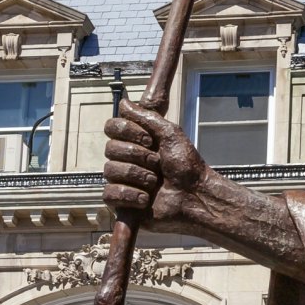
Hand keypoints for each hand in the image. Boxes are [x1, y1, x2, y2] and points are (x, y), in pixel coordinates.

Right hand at [103, 102, 207, 227]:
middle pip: (110, 149)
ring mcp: (122, 180)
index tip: (150, 141)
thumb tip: (124, 102)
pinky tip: (145, 199)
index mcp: (134, 141)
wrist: (195, 195)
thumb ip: (146, 117)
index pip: (112, 127)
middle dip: (139, 156)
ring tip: (155, 183)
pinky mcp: (121, 203)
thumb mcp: (170, 134)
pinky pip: (109, 194)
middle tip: (158, 164)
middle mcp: (125, 159)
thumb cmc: (186, 165)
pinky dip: (129, 194)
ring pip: (110, 170)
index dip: (129, 132)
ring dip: (138, 176)